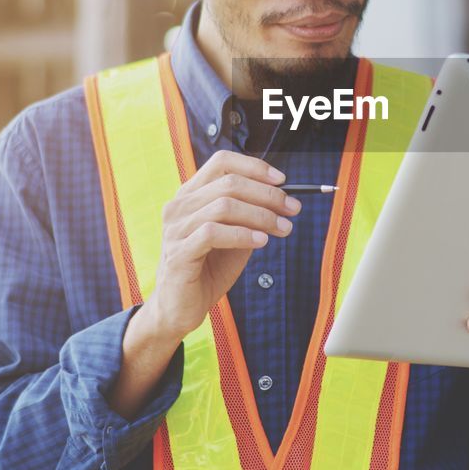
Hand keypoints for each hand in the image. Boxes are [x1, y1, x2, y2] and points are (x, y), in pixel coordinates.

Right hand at [146, 149, 300, 341]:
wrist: (181, 307)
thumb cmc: (210, 267)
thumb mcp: (236, 235)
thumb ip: (251, 214)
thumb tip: (283, 199)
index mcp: (191, 194)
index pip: (222, 162)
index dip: (255, 167)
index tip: (283, 181)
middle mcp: (179, 206)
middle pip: (229, 183)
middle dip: (267, 194)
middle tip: (292, 208)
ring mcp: (175, 228)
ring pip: (224, 206)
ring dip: (261, 216)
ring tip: (283, 229)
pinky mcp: (177, 253)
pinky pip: (213, 233)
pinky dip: (242, 234)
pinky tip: (262, 242)